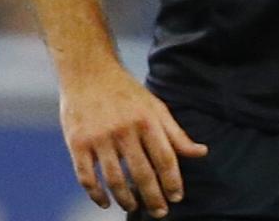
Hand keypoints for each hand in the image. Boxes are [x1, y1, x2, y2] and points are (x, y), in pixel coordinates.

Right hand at [59, 63, 206, 216]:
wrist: (89, 73)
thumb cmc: (127, 92)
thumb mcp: (156, 108)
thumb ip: (176, 134)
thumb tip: (202, 153)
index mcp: (147, 121)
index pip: (165, 159)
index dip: (173, 181)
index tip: (177, 197)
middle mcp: (124, 130)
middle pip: (142, 173)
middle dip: (153, 197)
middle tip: (161, 212)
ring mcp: (99, 138)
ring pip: (114, 180)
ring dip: (126, 199)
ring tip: (134, 208)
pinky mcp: (77, 143)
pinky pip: (87, 177)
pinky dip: (96, 194)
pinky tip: (105, 202)